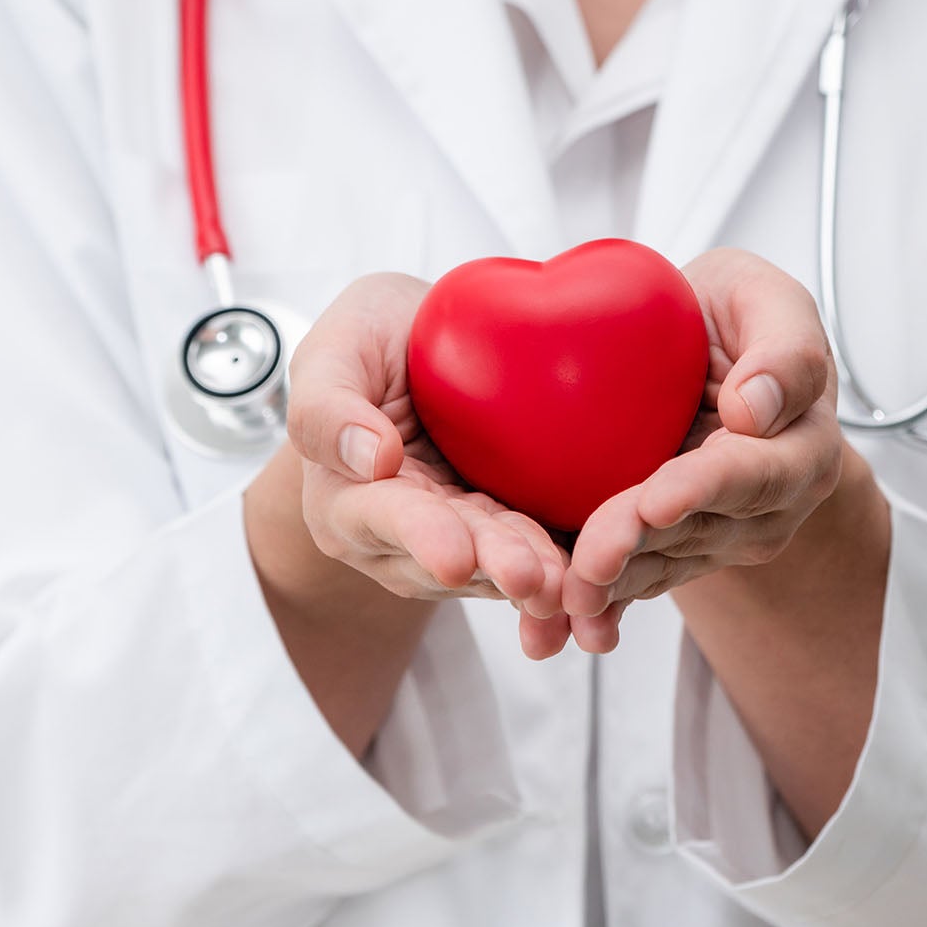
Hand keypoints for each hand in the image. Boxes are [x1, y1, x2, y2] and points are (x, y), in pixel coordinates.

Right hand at [287, 273, 572, 656]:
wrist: (424, 346)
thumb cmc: (368, 342)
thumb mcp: (334, 350)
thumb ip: (327, 406)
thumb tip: (370, 460)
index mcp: (348, 501)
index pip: (385, 520)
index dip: (422, 537)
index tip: (455, 555)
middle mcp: (401, 539)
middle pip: (453, 555)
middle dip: (494, 567)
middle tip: (532, 577)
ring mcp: (460, 541)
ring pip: (499, 566)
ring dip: (538, 578)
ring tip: (572, 583)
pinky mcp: (512, 533)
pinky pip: (540, 555)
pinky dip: (568, 568)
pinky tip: (598, 580)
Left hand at [562, 249, 844, 634]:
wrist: (705, 356)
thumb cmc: (740, 318)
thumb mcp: (769, 300)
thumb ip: (786, 350)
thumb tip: (757, 409)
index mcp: (798, 451)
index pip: (751, 472)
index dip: (703, 488)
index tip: (657, 498)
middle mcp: (761, 510)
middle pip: (694, 530)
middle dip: (639, 546)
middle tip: (589, 559)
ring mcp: (712, 538)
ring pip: (657, 565)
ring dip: (610, 586)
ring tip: (562, 599)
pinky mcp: (664, 551)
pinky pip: (629, 580)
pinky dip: (593, 602)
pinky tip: (552, 625)